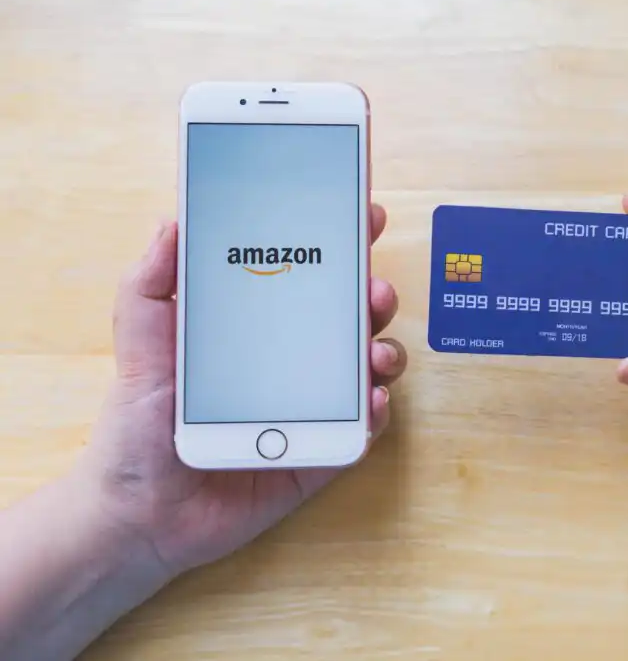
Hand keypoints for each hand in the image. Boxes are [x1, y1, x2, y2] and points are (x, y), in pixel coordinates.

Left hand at [76, 203, 406, 577]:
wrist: (136, 514)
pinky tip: (372, 401)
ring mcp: (310, 411)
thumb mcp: (139, 347)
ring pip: (366, 371)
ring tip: (376, 352)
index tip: (364, 219)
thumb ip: (149, 286)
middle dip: (373, 298)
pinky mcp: (319, 456)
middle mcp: (292, 366)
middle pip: (349, 321)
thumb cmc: (137, 428)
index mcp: (257, 332)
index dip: (340, 249)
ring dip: (384, 352)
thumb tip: (171, 223)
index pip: (308, 280)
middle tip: (374, 289)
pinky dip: (376, 413)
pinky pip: (360, 431)